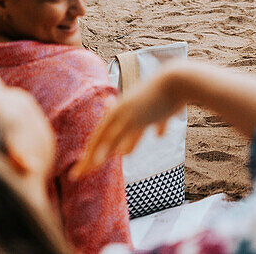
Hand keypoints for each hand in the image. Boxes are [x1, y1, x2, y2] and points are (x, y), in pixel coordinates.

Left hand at [71, 64, 186, 178]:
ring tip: (85, 170)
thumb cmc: (171, 94)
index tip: (87, 165)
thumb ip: (158, 124)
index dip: (95, 150)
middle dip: (89, 158)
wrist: (178, 80)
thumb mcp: (160, 110)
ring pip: (108, 138)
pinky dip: (118, 144)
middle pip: (100, 138)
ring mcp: (129, 115)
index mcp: (123, 111)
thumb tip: (159, 136)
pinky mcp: (140, 117)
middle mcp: (121, 113)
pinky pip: (123, 133)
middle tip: (77, 175)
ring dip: (97, 155)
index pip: (104, 133)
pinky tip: (116, 156)